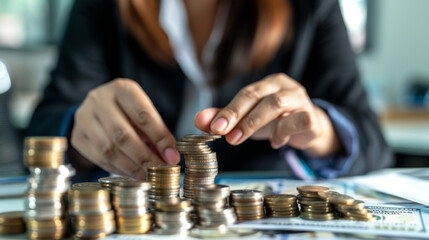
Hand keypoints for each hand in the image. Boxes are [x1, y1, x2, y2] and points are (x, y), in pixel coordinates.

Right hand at [71, 78, 179, 179]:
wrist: (98, 108)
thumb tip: (170, 157)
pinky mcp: (77, 137)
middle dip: (144, 157)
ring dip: (131, 167)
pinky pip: (99, 158)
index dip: (159, 138)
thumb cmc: (129, 110)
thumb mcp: (145, 112)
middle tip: (159, 170)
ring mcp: (84, 118)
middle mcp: (99, 100)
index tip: (171, 156)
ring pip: (108, 149)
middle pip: (122, 134)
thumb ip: (157, 131)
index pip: (142, 115)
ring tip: (147, 176)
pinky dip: (119, 169)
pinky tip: (132, 174)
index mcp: (122, 88)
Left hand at [194, 73, 341, 156]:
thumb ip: (225, 118)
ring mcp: (301, 99)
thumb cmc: (276, 120)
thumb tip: (199, 120)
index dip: (229, 109)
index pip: (246, 93)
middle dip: (239, 116)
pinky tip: (275, 142)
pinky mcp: (312, 116)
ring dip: (255, 122)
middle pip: (259, 95)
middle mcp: (285, 86)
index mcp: (268, 83)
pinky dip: (283, 132)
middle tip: (225, 136)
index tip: (215, 127)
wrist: (308, 128)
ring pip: (277, 103)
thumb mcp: (248, 119)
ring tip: (240, 139)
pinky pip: (297, 121)